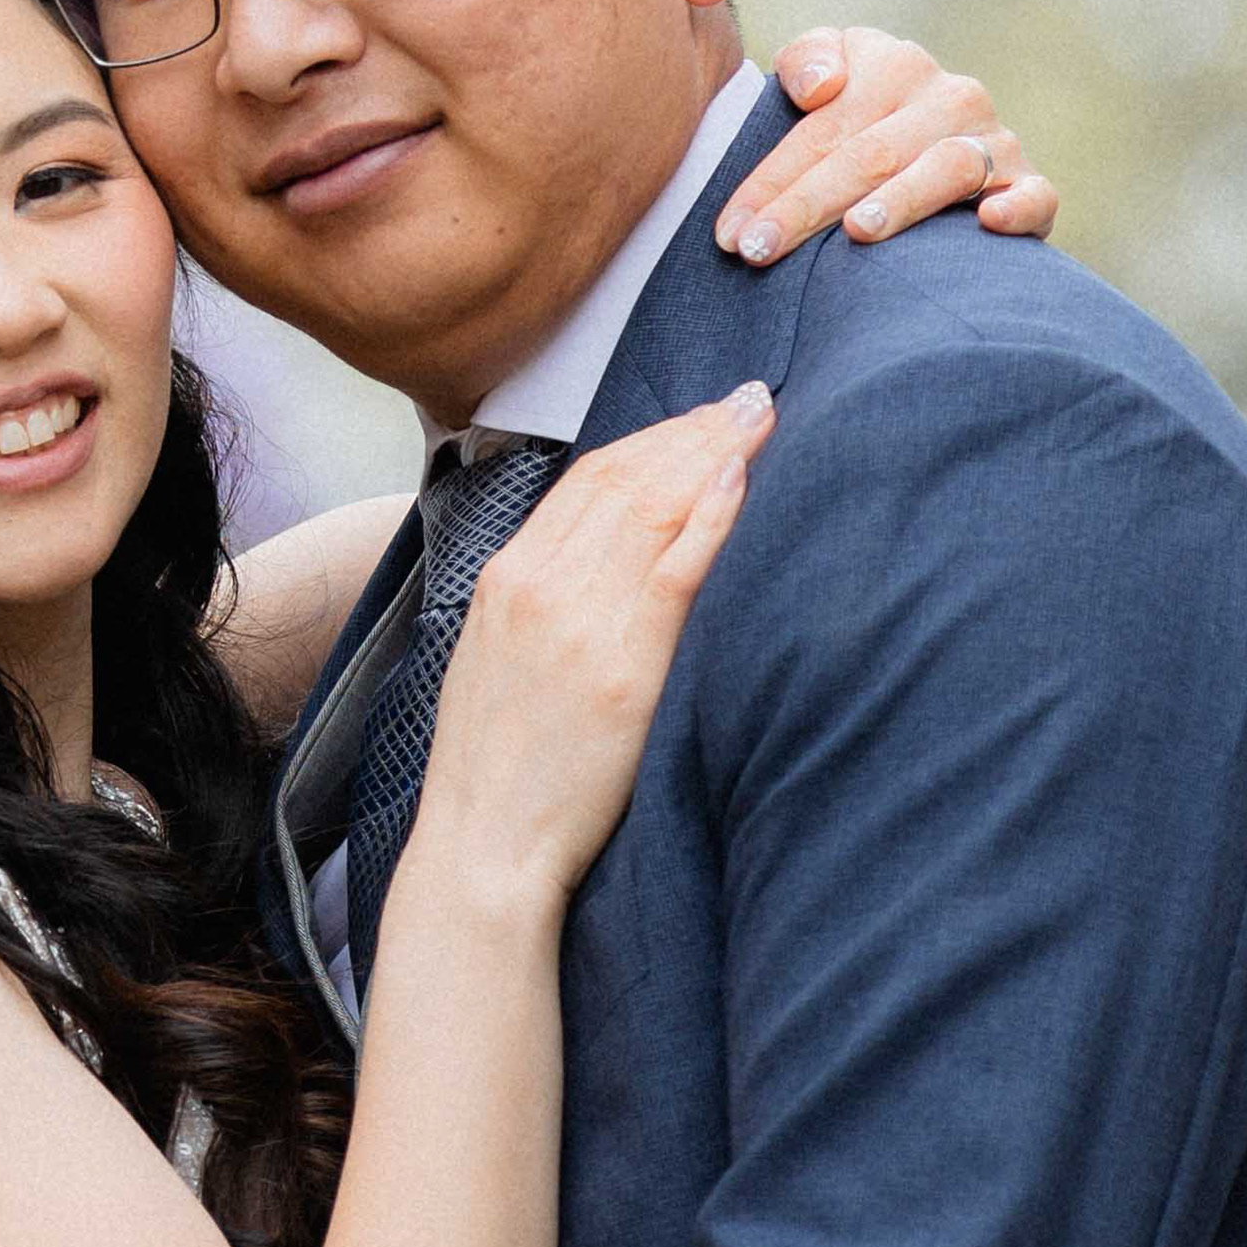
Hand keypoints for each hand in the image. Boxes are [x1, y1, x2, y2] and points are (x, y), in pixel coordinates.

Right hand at [412, 383, 768, 910]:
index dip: (654, 438)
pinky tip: (743, 480)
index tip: (702, 418)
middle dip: (693, 430)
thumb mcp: (497, 658)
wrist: (484, 847)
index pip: (589, 478)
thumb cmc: (498, 766)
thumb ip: (541, 599)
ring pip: (654, 509)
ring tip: (761, 421)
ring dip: (714, 455)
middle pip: (627, 478)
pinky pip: (675, 571)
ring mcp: (578, 623)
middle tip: (750, 399)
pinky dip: (710, 517)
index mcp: (506, 578)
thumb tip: (602, 561)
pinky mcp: (621, 669)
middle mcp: (538, 584)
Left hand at [720, 26, 1057, 260]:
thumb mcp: (827, 78)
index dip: (771, 181)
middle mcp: (949, 97)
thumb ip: (807, 59)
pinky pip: (1035, 194)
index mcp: (894, 64)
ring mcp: (994, 140)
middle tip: (758, 252)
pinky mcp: (1030, 184)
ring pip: (946, 168)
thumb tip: (819, 88)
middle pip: (870, 153)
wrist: (936, 144)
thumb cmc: (860, 125)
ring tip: (855, 233)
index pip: (822, 127)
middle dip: (807, 206)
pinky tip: (988, 222)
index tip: (730, 234)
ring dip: (900, 201)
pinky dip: (1017, 206)